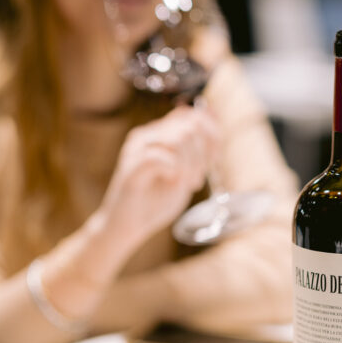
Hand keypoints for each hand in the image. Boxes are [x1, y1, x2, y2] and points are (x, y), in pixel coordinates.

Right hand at [100, 104, 219, 251]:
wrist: (127, 228)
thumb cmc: (154, 202)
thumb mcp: (184, 173)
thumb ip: (197, 147)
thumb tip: (212, 116)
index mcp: (157, 134)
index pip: (191, 115)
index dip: (211, 133)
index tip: (214, 159)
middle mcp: (146, 135)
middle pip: (190, 127)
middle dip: (203, 154)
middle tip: (197, 179)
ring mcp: (137, 149)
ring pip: (179, 140)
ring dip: (192, 165)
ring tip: (187, 184)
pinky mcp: (132, 167)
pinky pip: (162, 157)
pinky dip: (176, 171)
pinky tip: (173, 182)